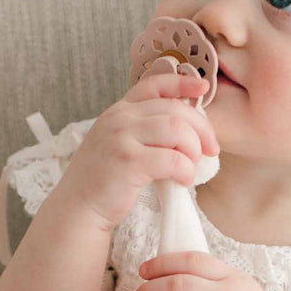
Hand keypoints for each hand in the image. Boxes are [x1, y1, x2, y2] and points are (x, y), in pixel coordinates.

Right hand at [58, 73, 219, 232]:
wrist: (79, 207)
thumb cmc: (105, 180)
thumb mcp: (119, 143)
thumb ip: (143, 130)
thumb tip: (187, 128)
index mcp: (119, 111)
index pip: (155, 84)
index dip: (182, 82)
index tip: (203, 87)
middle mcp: (119, 118)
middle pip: (175, 110)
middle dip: (201, 129)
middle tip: (210, 150)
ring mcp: (121, 138)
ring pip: (177, 130)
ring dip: (193, 150)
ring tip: (190, 168)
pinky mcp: (128, 162)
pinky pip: (172, 159)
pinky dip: (185, 170)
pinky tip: (182, 180)